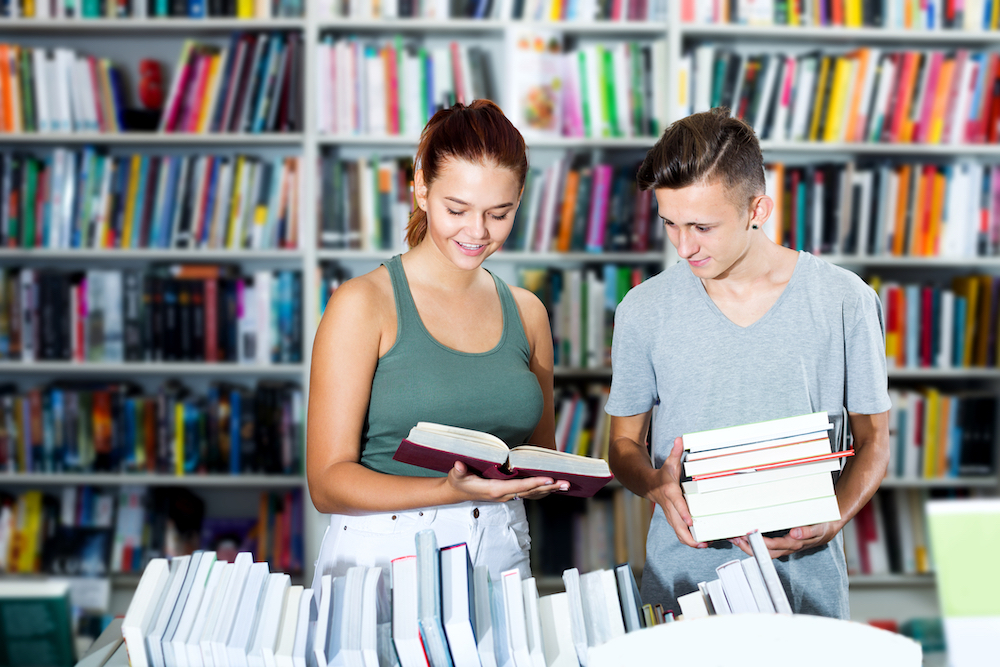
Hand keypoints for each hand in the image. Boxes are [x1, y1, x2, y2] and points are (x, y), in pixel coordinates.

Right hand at [447, 460, 568, 502]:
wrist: (458, 492)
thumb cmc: (459, 482)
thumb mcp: (456, 476)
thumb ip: (458, 471)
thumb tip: (459, 465)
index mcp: (495, 490)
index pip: (518, 486)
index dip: (534, 483)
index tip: (549, 479)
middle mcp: (504, 494)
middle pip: (531, 492)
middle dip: (549, 487)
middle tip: (566, 483)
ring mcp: (508, 495)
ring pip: (532, 494)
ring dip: (549, 490)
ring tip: (566, 485)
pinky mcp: (509, 493)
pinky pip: (529, 493)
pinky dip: (542, 490)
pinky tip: (553, 486)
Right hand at [648, 437, 706, 548]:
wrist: (646, 485)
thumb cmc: (662, 475)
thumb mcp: (669, 462)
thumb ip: (676, 452)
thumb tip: (680, 439)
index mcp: (670, 492)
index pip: (677, 503)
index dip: (683, 512)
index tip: (690, 520)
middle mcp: (669, 506)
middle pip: (677, 524)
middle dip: (688, 535)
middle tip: (701, 542)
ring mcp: (670, 514)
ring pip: (677, 531)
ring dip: (689, 540)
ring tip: (702, 545)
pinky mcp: (672, 519)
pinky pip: (679, 531)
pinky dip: (687, 538)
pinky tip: (699, 542)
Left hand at [728, 522, 839, 558]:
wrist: (826, 529)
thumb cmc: (821, 527)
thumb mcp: (818, 528)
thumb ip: (807, 531)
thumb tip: (795, 533)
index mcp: (794, 543)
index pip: (775, 546)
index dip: (761, 543)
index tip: (749, 536)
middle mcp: (787, 548)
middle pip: (765, 552)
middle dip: (748, 546)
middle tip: (735, 537)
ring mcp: (783, 547)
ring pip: (763, 551)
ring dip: (747, 546)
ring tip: (734, 538)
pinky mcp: (780, 544)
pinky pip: (764, 548)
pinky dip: (751, 544)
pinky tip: (741, 538)